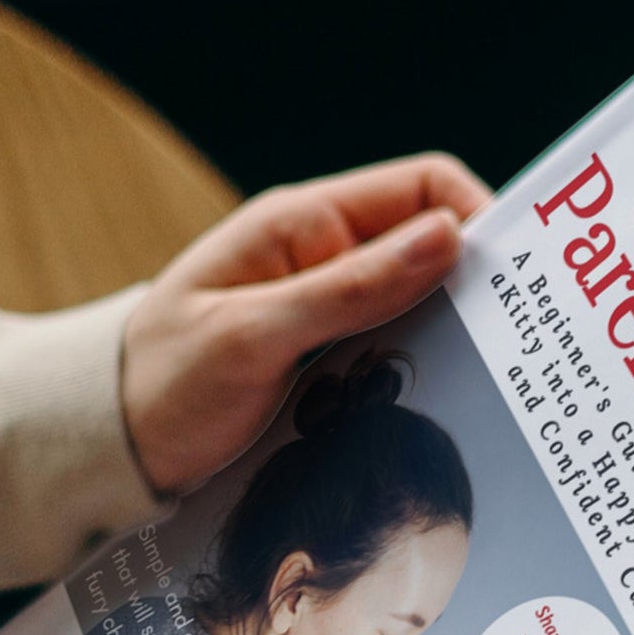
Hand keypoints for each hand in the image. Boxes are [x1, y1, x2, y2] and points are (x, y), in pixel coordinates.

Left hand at [122, 153, 490, 494]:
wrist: (107, 446)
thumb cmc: (163, 382)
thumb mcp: (254, 336)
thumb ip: (351, 288)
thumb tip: (451, 238)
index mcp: (305, 224)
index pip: (424, 188)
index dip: (481, 220)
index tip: (521, 281)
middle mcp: (325, 257)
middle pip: (434, 250)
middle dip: (481, 286)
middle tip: (526, 344)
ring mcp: (328, 310)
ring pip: (422, 306)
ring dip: (456, 336)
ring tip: (497, 382)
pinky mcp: (327, 359)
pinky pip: (395, 351)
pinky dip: (424, 370)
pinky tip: (446, 403)